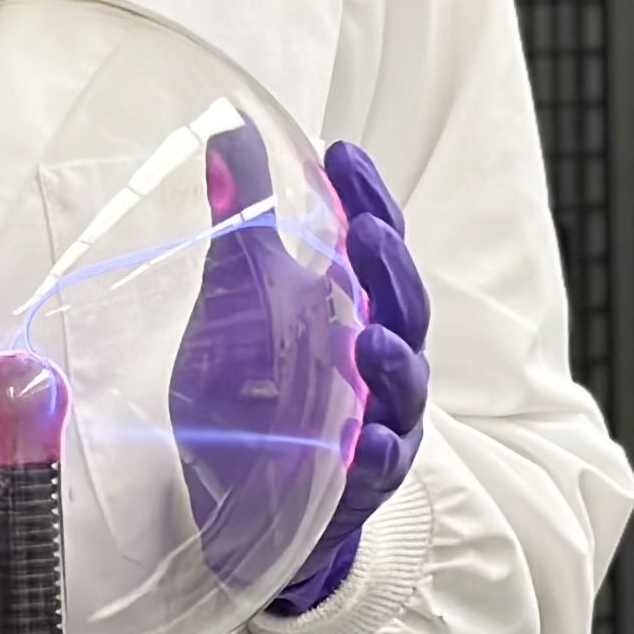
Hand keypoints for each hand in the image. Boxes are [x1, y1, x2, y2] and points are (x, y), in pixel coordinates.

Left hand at [266, 141, 431, 618]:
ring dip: (393, 361)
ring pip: (404, 388)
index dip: (368, 198)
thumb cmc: (258, 388)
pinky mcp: (359, 483)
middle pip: (403, 309)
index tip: (343, 153)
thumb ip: (242, 224)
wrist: (245, 500)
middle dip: (390, 270)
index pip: (375, 245)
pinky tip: (363, 441)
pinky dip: (376, 452)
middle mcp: (379, 361)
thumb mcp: (238, 301)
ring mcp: (378, 422)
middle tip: (367, 230)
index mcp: (357, 307)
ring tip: (371, 339)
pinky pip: (379, 468)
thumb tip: (229, 133)